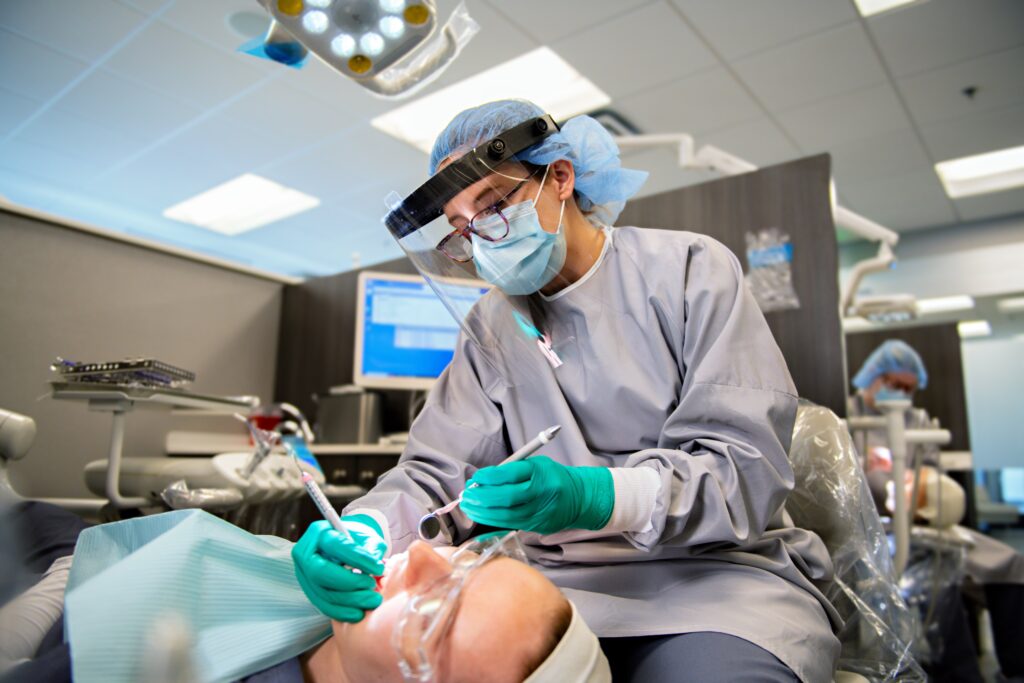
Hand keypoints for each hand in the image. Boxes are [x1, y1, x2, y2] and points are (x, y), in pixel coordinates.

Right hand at [292, 514, 387, 621]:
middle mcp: (305, 553)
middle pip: (320, 572)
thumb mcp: (367, 537)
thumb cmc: (357, 540)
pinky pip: (322, 606)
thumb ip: (372, 548)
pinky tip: (358, 613)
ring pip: (322, 592)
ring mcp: (304, 574)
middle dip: (349, 582)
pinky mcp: (309, 591)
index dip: (357, 558)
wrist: (346, 547)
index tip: (378, 568)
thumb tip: (375, 567)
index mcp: (319, 532)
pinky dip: (341, 612)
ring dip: (349, 600)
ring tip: (372, 600)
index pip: (335, 546)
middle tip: (371, 585)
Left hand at [460, 456, 613, 534]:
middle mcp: (541, 493)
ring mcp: (540, 512)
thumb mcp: (536, 465)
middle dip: (482, 496)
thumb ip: (511, 471)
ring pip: (506, 515)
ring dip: (482, 511)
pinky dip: (492, 519)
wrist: (579, 498)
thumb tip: (482, 480)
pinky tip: (481, 514)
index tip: (476, 477)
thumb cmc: (552, 477)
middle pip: (507, 497)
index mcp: (540, 473)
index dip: (489, 477)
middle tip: (467, 493)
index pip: (511, 474)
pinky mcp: (537, 526)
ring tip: (468, 506)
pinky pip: (510, 523)